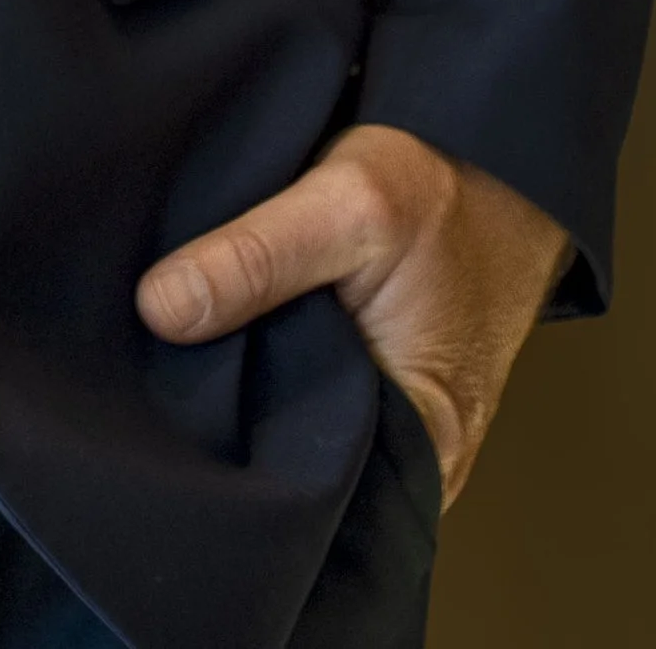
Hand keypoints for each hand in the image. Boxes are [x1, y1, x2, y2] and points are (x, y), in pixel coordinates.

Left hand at [134, 124, 567, 504]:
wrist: (497, 155)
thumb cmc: (444, 188)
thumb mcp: (350, 203)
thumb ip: (258, 257)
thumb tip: (161, 309)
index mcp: (426, 451)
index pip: (305, 500)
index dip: (228, 457)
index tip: (162, 409)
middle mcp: (414, 462)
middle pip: (294, 470)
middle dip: (226, 429)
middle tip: (159, 376)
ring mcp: (396, 430)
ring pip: (293, 433)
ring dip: (243, 395)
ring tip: (186, 354)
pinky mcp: (376, 392)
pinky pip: (305, 400)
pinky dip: (264, 370)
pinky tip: (225, 337)